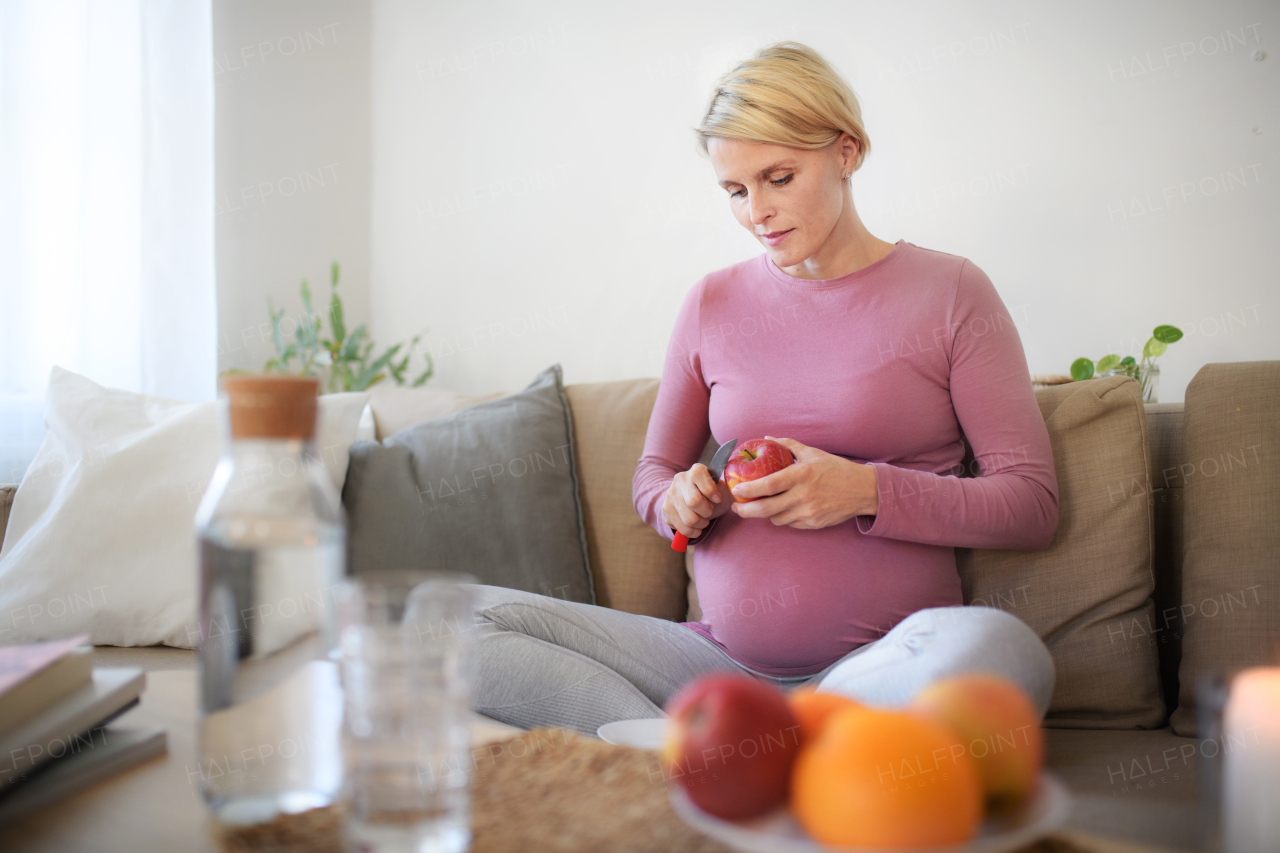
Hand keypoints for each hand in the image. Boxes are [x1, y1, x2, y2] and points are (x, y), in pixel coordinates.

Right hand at [663, 462, 734, 539]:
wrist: (693, 500)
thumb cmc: (713, 495)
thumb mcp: (723, 489)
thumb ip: (731, 489)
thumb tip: (738, 493)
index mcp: (696, 470)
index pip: (699, 476)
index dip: (710, 490)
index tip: (717, 499)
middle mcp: (680, 480)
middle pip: (694, 501)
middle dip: (707, 511)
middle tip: (710, 511)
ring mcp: (670, 495)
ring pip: (688, 519)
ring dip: (701, 524)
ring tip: (704, 520)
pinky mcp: (666, 510)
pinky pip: (681, 528)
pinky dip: (693, 532)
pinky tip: (696, 527)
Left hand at [729, 436, 878, 528]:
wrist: (863, 490)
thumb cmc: (836, 469)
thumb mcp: (813, 453)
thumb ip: (788, 445)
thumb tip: (767, 438)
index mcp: (801, 475)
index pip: (768, 486)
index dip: (749, 490)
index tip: (736, 489)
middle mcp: (804, 496)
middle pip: (766, 510)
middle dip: (746, 511)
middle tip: (736, 507)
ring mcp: (809, 513)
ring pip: (776, 519)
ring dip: (765, 514)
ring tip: (761, 505)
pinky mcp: (814, 524)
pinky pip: (790, 524)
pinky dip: (783, 518)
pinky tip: (783, 509)